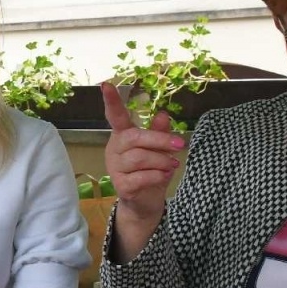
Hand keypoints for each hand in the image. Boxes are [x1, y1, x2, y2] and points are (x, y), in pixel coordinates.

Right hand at [100, 81, 183, 225]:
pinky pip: (141, 177)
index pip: (115, 116)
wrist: (145, 202)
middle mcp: (115, 149)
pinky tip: (164, 175)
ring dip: (161, 160)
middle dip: (160, 140)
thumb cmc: (151, 170)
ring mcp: (115, 168)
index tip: (105, 85)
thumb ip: (160, 132)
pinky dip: (157, 175)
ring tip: (172, 165)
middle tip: (180, 144)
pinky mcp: (121, 185)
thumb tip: (163, 114)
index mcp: (122, 136)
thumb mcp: (159, 149)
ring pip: (140, 158)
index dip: (111, 101)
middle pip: (135, 138)